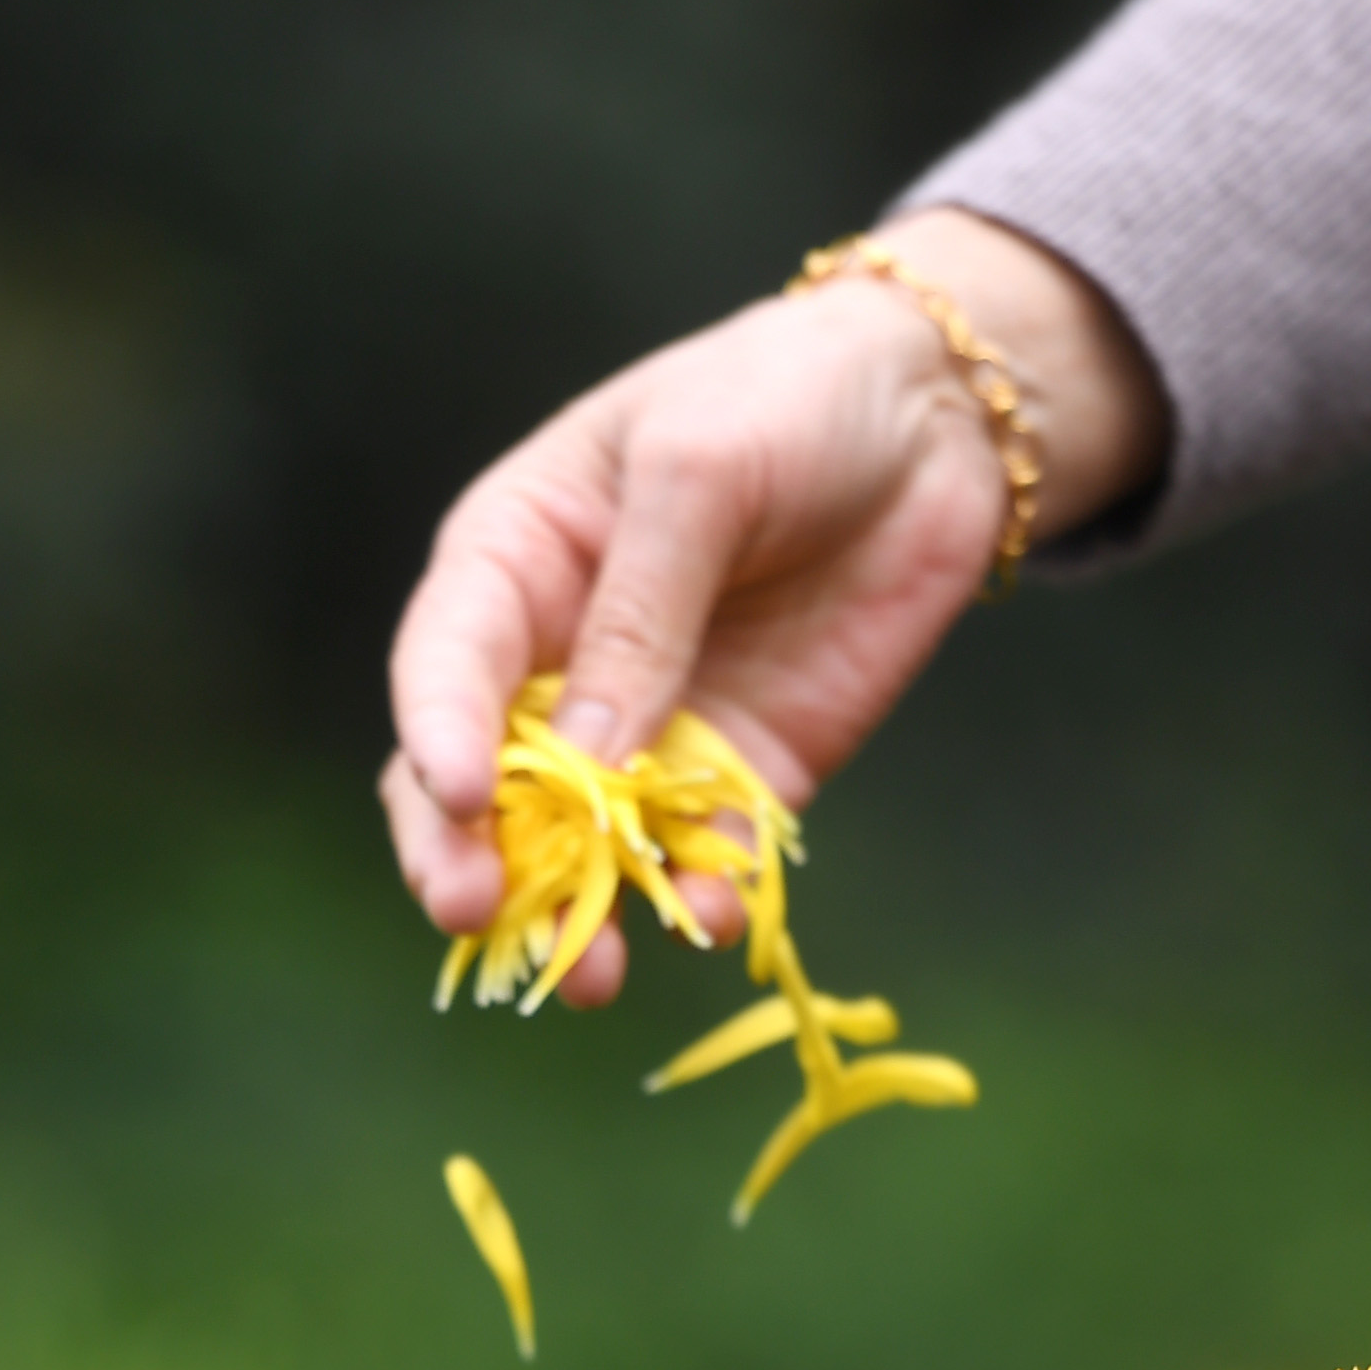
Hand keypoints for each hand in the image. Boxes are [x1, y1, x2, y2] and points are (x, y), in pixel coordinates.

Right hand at [381, 209, 1166, 1007]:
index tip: (458, 796)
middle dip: (472, 858)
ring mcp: (650, 729)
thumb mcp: (699, 468)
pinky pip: (702, 853)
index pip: (443, 666)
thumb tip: (588, 758)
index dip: (437, 735)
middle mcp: (561, 662)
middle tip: (475, 914)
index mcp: (515, 563)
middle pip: (482, 786)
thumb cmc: (784, 399)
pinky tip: (715, 914)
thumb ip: (642, 608)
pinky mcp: (742, 771)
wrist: (934, 419)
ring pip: (584, 846)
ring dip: (582, 912)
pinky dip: (702, 893)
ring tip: (596, 970)